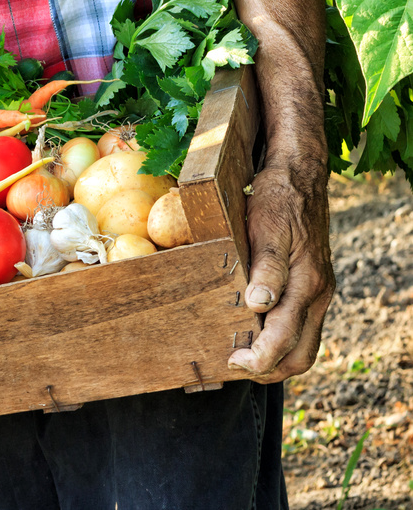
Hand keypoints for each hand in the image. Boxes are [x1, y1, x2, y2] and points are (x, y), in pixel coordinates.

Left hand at [228, 157, 333, 381]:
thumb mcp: (265, 228)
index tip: (231, 362)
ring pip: (303, 345)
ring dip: (275, 360)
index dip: (259, 359)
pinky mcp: (311, 287)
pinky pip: (301, 327)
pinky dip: (280, 342)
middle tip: (233, 368)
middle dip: (268, 370)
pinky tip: (254, 335)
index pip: (285, 340)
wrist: (299, 178)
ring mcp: (317, 293)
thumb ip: (266, 267)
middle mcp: (316, 294)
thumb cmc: (277, 201)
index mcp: (306, 284)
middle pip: (299, 356)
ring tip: (241, 359)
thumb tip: (258, 304)